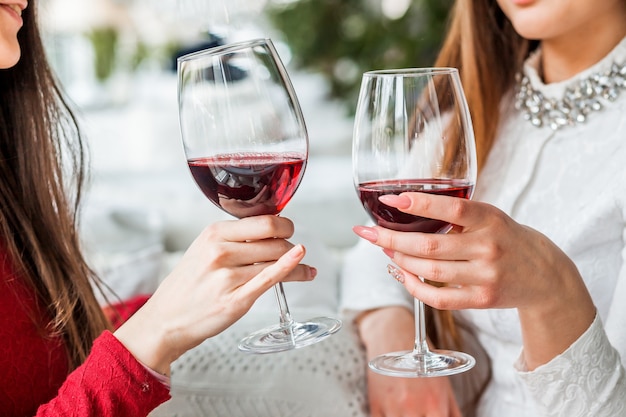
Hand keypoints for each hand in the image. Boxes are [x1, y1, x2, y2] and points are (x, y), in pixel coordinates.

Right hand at [114, 215, 314, 374]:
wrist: (165, 320)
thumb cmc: (188, 286)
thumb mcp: (203, 250)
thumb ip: (234, 238)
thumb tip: (272, 229)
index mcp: (213, 234)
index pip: (264, 221)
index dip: (283, 225)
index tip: (288, 230)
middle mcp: (220, 252)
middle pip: (275, 241)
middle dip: (290, 246)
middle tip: (294, 252)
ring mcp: (227, 277)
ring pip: (277, 261)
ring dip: (298, 265)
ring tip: (306, 269)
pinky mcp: (236, 300)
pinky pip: (271, 279)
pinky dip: (292, 270)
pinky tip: (305, 268)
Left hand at [353, 192, 595, 368]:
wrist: (545, 275)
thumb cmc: (507, 238)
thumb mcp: (490, 216)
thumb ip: (457, 214)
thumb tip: (404, 209)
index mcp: (490, 218)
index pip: (452, 209)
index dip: (419, 204)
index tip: (390, 200)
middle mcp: (489, 247)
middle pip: (430, 246)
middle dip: (391, 238)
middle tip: (366, 231)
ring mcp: (486, 276)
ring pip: (430, 271)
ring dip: (400, 260)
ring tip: (384, 248)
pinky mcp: (482, 299)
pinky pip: (439, 298)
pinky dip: (413, 286)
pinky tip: (401, 273)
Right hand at [357, 307, 461, 416]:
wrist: (393, 334)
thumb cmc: (421, 359)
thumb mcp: (444, 384)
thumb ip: (453, 411)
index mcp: (434, 404)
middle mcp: (413, 408)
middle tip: (419, 412)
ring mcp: (391, 407)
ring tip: (407, 409)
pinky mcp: (374, 406)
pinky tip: (394, 409)